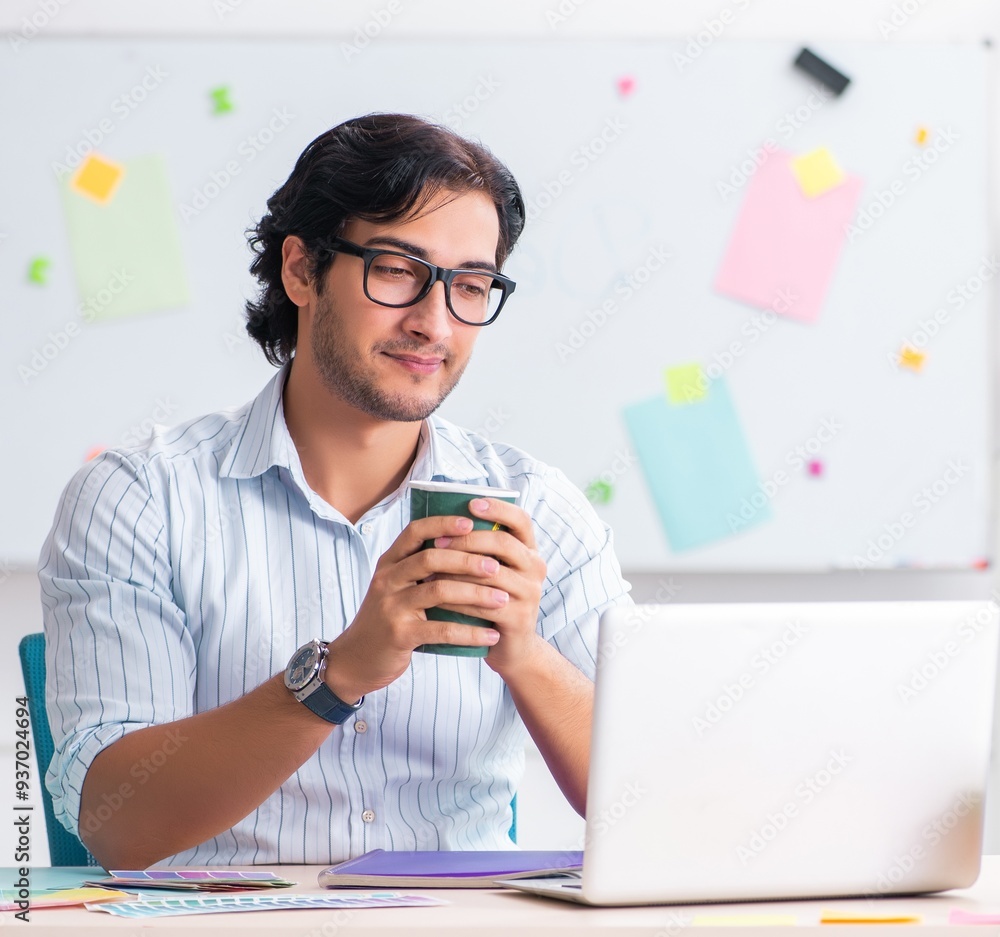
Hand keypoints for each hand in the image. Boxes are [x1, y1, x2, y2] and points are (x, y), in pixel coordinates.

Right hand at [323, 513, 510, 701]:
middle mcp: (387, 580)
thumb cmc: (386, 619)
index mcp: (389, 563)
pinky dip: (470, 632)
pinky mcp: (399, 635)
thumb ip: (419, 569)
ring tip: (502, 599)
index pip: (415, 532)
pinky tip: (490, 635)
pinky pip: (441, 630)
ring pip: (438, 591)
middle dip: (468, 560)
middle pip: (431, 558)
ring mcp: (392, 607)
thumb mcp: (395, 587)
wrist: (356, 659)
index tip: (472, 523)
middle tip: (496, 566)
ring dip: (475, 594)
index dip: (443, 524)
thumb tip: (465, 548)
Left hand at [431, 498, 547, 678]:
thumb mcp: (493, 571)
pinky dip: (456, 599)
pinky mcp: (519, 618)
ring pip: (491, 573)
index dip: (498, 509)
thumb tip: (443, 516)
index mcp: (529, 551)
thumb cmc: (492, 602)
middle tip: (437, 541)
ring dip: (456, 569)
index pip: (521, 520)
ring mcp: (531, 593)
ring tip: (430, 569)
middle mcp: (536, 568)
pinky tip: (435, 598)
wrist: (511, 648)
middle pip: (503, 543)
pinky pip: (483, 603)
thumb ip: (480, 548)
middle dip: (467, 539)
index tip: (471, 504)